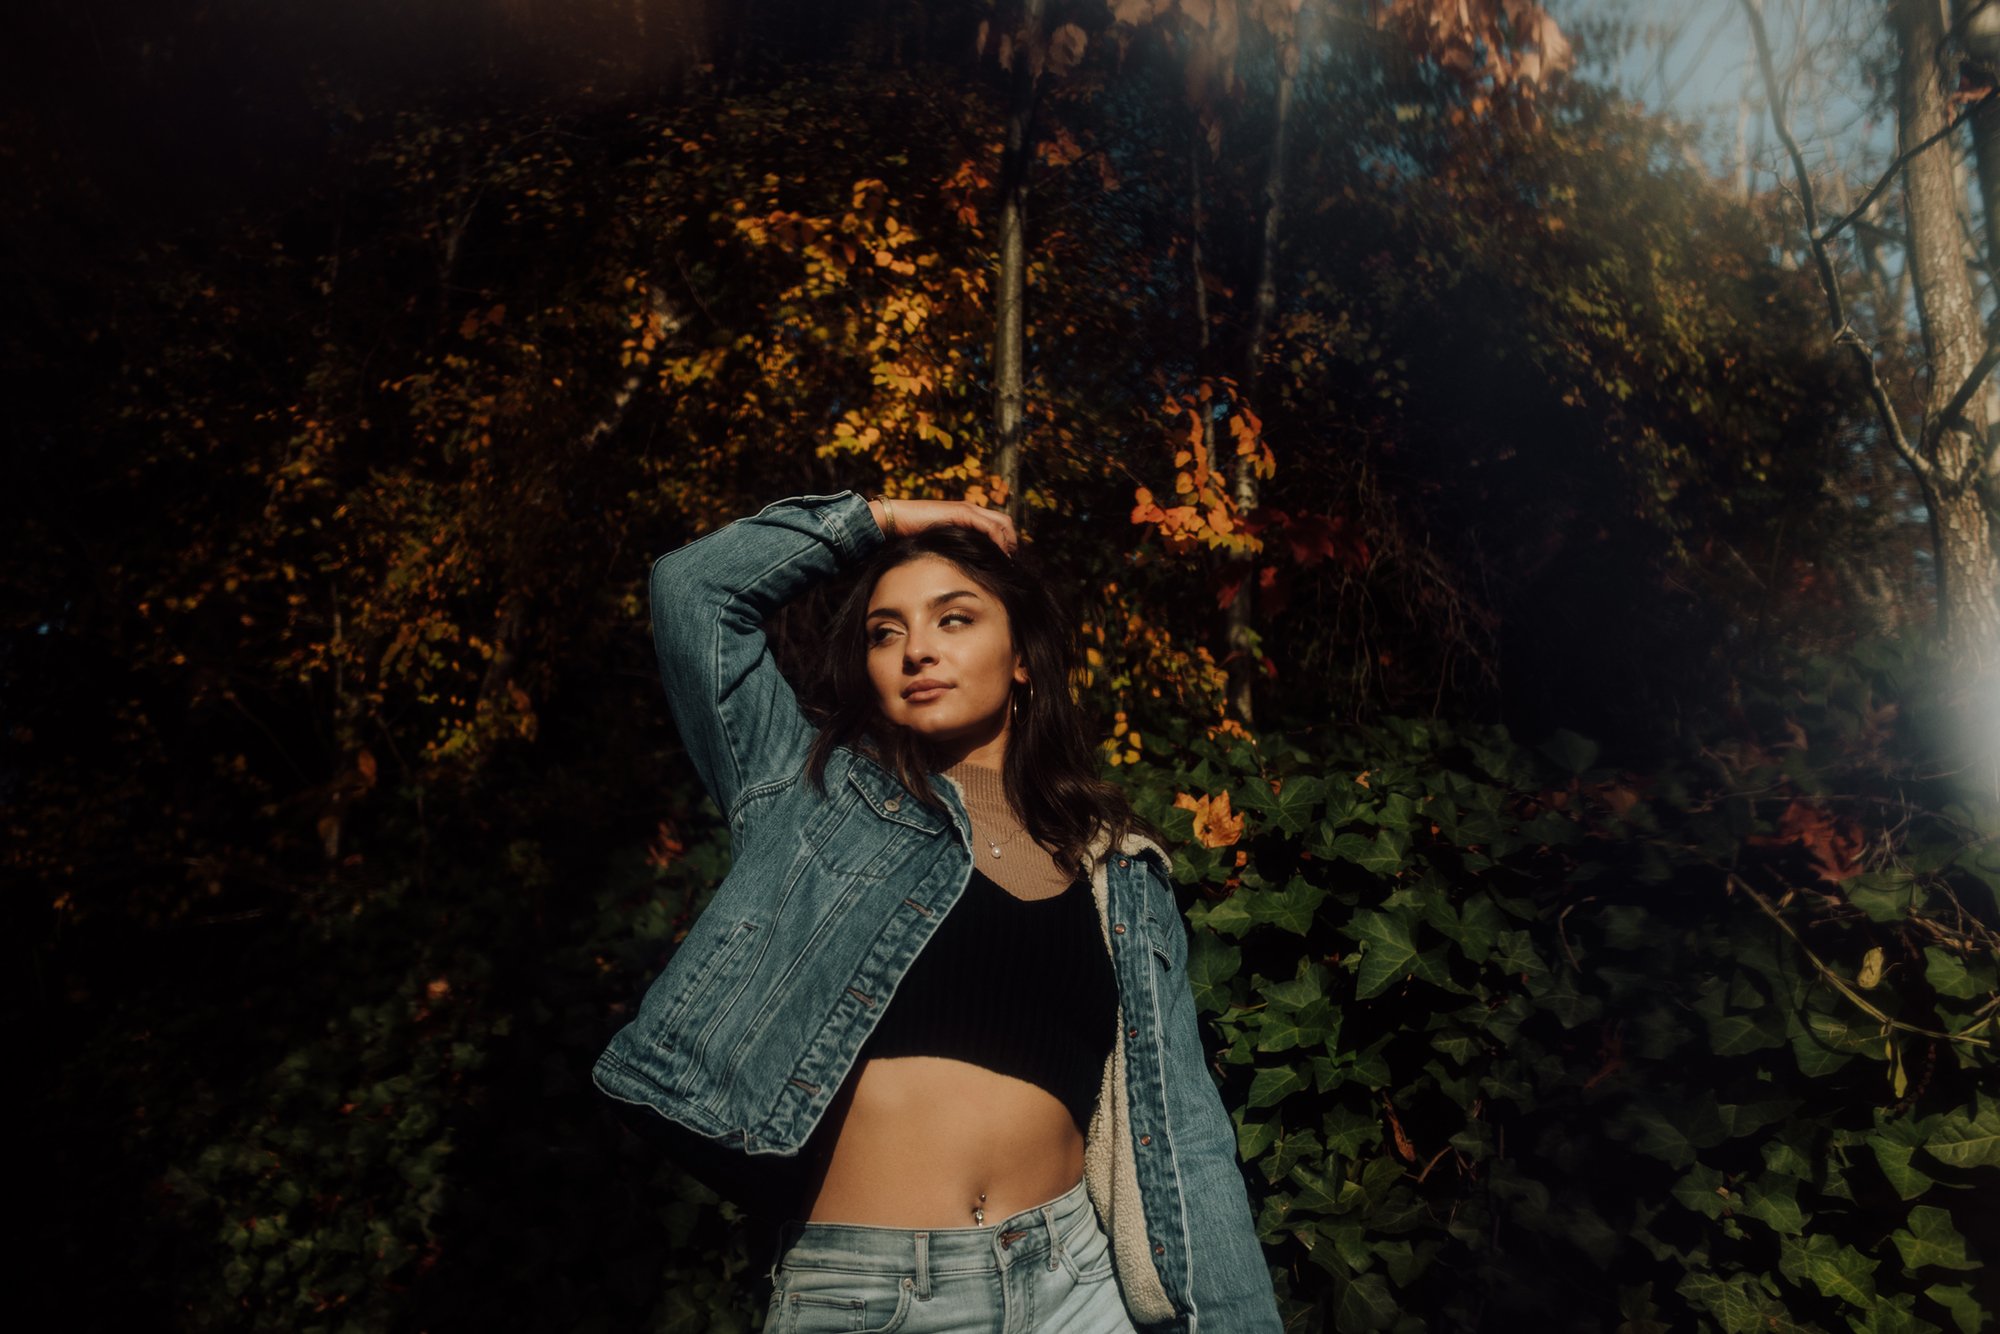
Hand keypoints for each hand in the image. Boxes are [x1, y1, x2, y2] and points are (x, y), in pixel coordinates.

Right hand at [869, 497, 1016, 555]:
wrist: (896, 520)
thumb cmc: (913, 533)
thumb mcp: (941, 542)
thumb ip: (955, 547)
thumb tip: (965, 566)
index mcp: (966, 514)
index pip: (996, 524)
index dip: (1005, 541)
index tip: (1005, 560)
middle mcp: (970, 509)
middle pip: (1005, 521)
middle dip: (1012, 540)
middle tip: (1010, 561)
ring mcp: (967, 509)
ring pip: (1001, 523)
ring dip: (1008, 542)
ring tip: (1007, 560)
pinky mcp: (962, 513)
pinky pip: (990, 527)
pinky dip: (998, 541)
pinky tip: (998, 554)